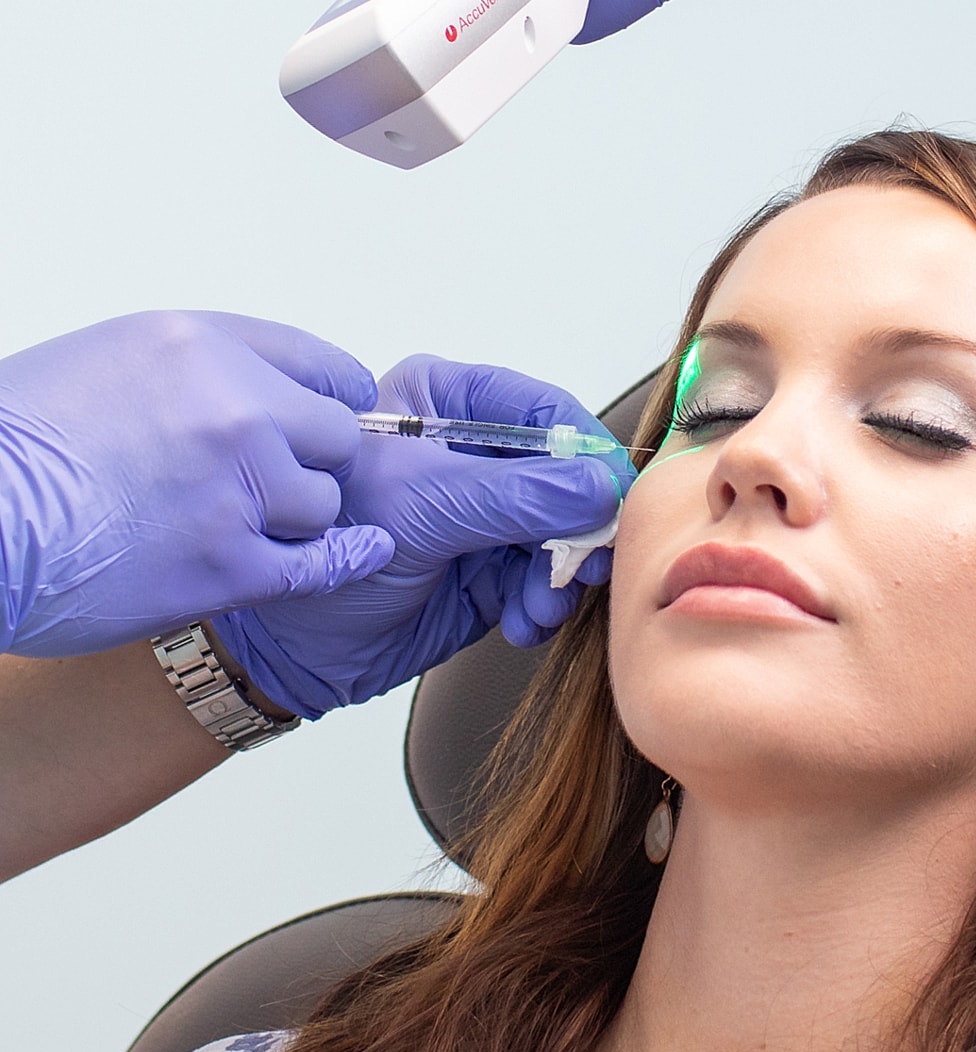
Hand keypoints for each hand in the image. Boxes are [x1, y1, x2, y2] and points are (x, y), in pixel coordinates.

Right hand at [0, 312, 393, 656]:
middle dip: (311, 459)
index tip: (334, 414)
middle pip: (335, 436)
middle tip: (270, 478)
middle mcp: (233, 410)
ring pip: (322, 503)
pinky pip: (320, 564)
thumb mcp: (107, 362)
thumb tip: (263, 395)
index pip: (319, 364)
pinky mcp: (227, 565)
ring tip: (235, 523)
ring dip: (294, 517)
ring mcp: (235, 490)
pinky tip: (363, 553)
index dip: (332, 396)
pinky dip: (343, 561)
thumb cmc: (17, 444)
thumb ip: (197, 374)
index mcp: (199, 347)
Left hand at [212, 355, 632, 718]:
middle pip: (567, 475)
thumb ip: (516, 494)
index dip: (585, 454)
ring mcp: (487, 512)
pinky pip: (548, 579)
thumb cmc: (324, 550)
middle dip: (578, 527)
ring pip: (566, 533)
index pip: (543, 410)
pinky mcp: (493, 568)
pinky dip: (544, 605)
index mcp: (446, 403)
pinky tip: (523, 623)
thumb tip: (602, 487)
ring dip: (561, 576)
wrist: (288, 648)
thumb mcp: (420, 508)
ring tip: (539, 607)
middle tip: (584, 567)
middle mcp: (472, 452)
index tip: (611, 499)